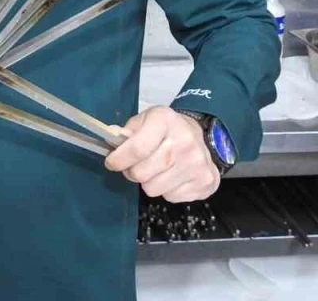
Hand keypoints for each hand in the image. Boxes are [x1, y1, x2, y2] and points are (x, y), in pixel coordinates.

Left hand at [104, 107, 219, 202]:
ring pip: (153, 189)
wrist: (202, 136)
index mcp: (165, 121)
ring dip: (149, 182)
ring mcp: (197, 164)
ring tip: (156, 170)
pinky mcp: (205, 182)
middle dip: (132, 172)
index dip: (119, 160)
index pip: (137, 149)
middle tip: (136, 166)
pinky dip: (167, 190)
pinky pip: (171, 197)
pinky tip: (173, 176)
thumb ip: (127, 131)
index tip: (112, 162)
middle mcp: (184, 141)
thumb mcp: (146, 120)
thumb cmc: (167, 130)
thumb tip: (113, 140)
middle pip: (142, 174)